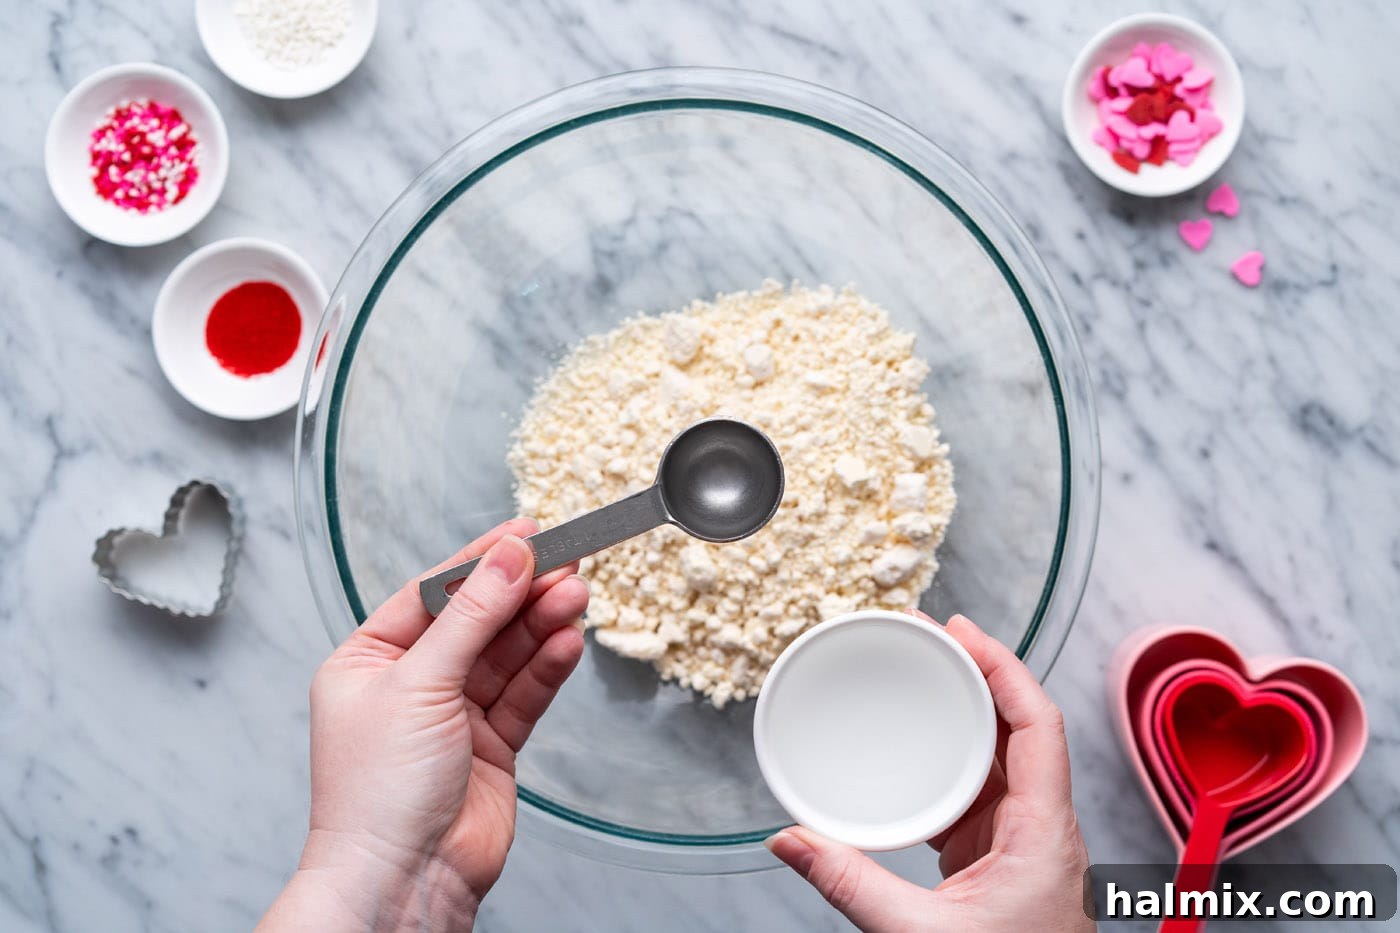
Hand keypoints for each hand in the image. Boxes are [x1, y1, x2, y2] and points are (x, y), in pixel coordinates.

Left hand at [258, 519, 589, 931]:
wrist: (402, 882)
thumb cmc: (378, 794)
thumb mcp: (421, 685)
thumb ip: (471, 617)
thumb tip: (506, 558)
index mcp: (369, 661)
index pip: (432, 594)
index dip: (479, 560)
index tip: (524, 531)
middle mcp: (410, 685)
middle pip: (477, 620)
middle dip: (521, 591)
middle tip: (566, 559)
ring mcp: (453, 716)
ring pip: (507, 655)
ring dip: (541, 624)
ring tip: (577, 595)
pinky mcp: (491, 747)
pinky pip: (524, 694)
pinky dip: (547, 668)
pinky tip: (568, 642)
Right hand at [765, 614, 1092, 932]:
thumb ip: (849, 884)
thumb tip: (788, 840)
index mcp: (1044, 835)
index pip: (1038, 724)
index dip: (1002, 666)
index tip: (959, 631)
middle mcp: (1044, 828)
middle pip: (1020, 726)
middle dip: (975, 673)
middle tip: (927, 636)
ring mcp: (1025, 843)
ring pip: (1003, 756)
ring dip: (966, 713)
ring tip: (923, 675)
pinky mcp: (1002, 859)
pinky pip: (983, 790)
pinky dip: (953, 759)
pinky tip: (921, 748)